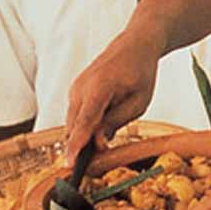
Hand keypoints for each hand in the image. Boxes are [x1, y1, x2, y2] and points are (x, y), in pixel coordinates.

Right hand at [65, 27, 161, 159]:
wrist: (134, 45)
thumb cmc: (140, 73)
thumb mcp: (139, 102)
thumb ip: (116, 122)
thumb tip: (98, 143)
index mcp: (99, 87)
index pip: (84, 122)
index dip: (76, 145)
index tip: (69, 164)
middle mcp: (81, 87)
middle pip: (73, 126)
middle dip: (80, 146)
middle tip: (93, 163)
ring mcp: (75, 88)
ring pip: (72, 123)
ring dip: (83, 136)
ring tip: (100, 144)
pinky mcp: (75, 92)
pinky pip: (75, 116)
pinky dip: (83, 126)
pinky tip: (97, 131)